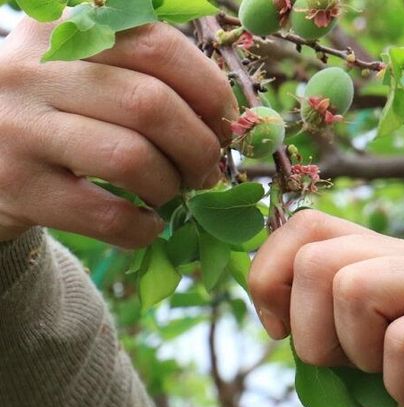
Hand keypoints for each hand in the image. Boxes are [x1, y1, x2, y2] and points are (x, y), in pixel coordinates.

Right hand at [0, 18, 237, 247]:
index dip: (209, 92)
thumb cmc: (59, 111)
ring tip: (172, 191)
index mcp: (63, 31)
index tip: (223, 124)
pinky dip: (143, 227)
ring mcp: (18, 130)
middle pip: (150, 105)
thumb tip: (229, 122)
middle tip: (205, 169)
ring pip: (130, 159)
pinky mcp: (17, 188)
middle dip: (198, 146)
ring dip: (171, 185)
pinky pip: (106, 216)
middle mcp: (32, 71)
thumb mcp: (89, 72)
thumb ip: (150, 75)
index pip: (159, 47)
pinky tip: (147, 223)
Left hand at [248, 210, 403, 406]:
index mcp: (391, 253)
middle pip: (320, 260)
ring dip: (360, 356)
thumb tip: (276, 314)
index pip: (309, 227)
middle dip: (313, 334)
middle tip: (351, 370)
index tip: (279, 332)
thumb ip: (328, 325)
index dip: (270, 277)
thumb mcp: (364, 355)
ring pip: (356, 288)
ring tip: (393, 381)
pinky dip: (400, 384)